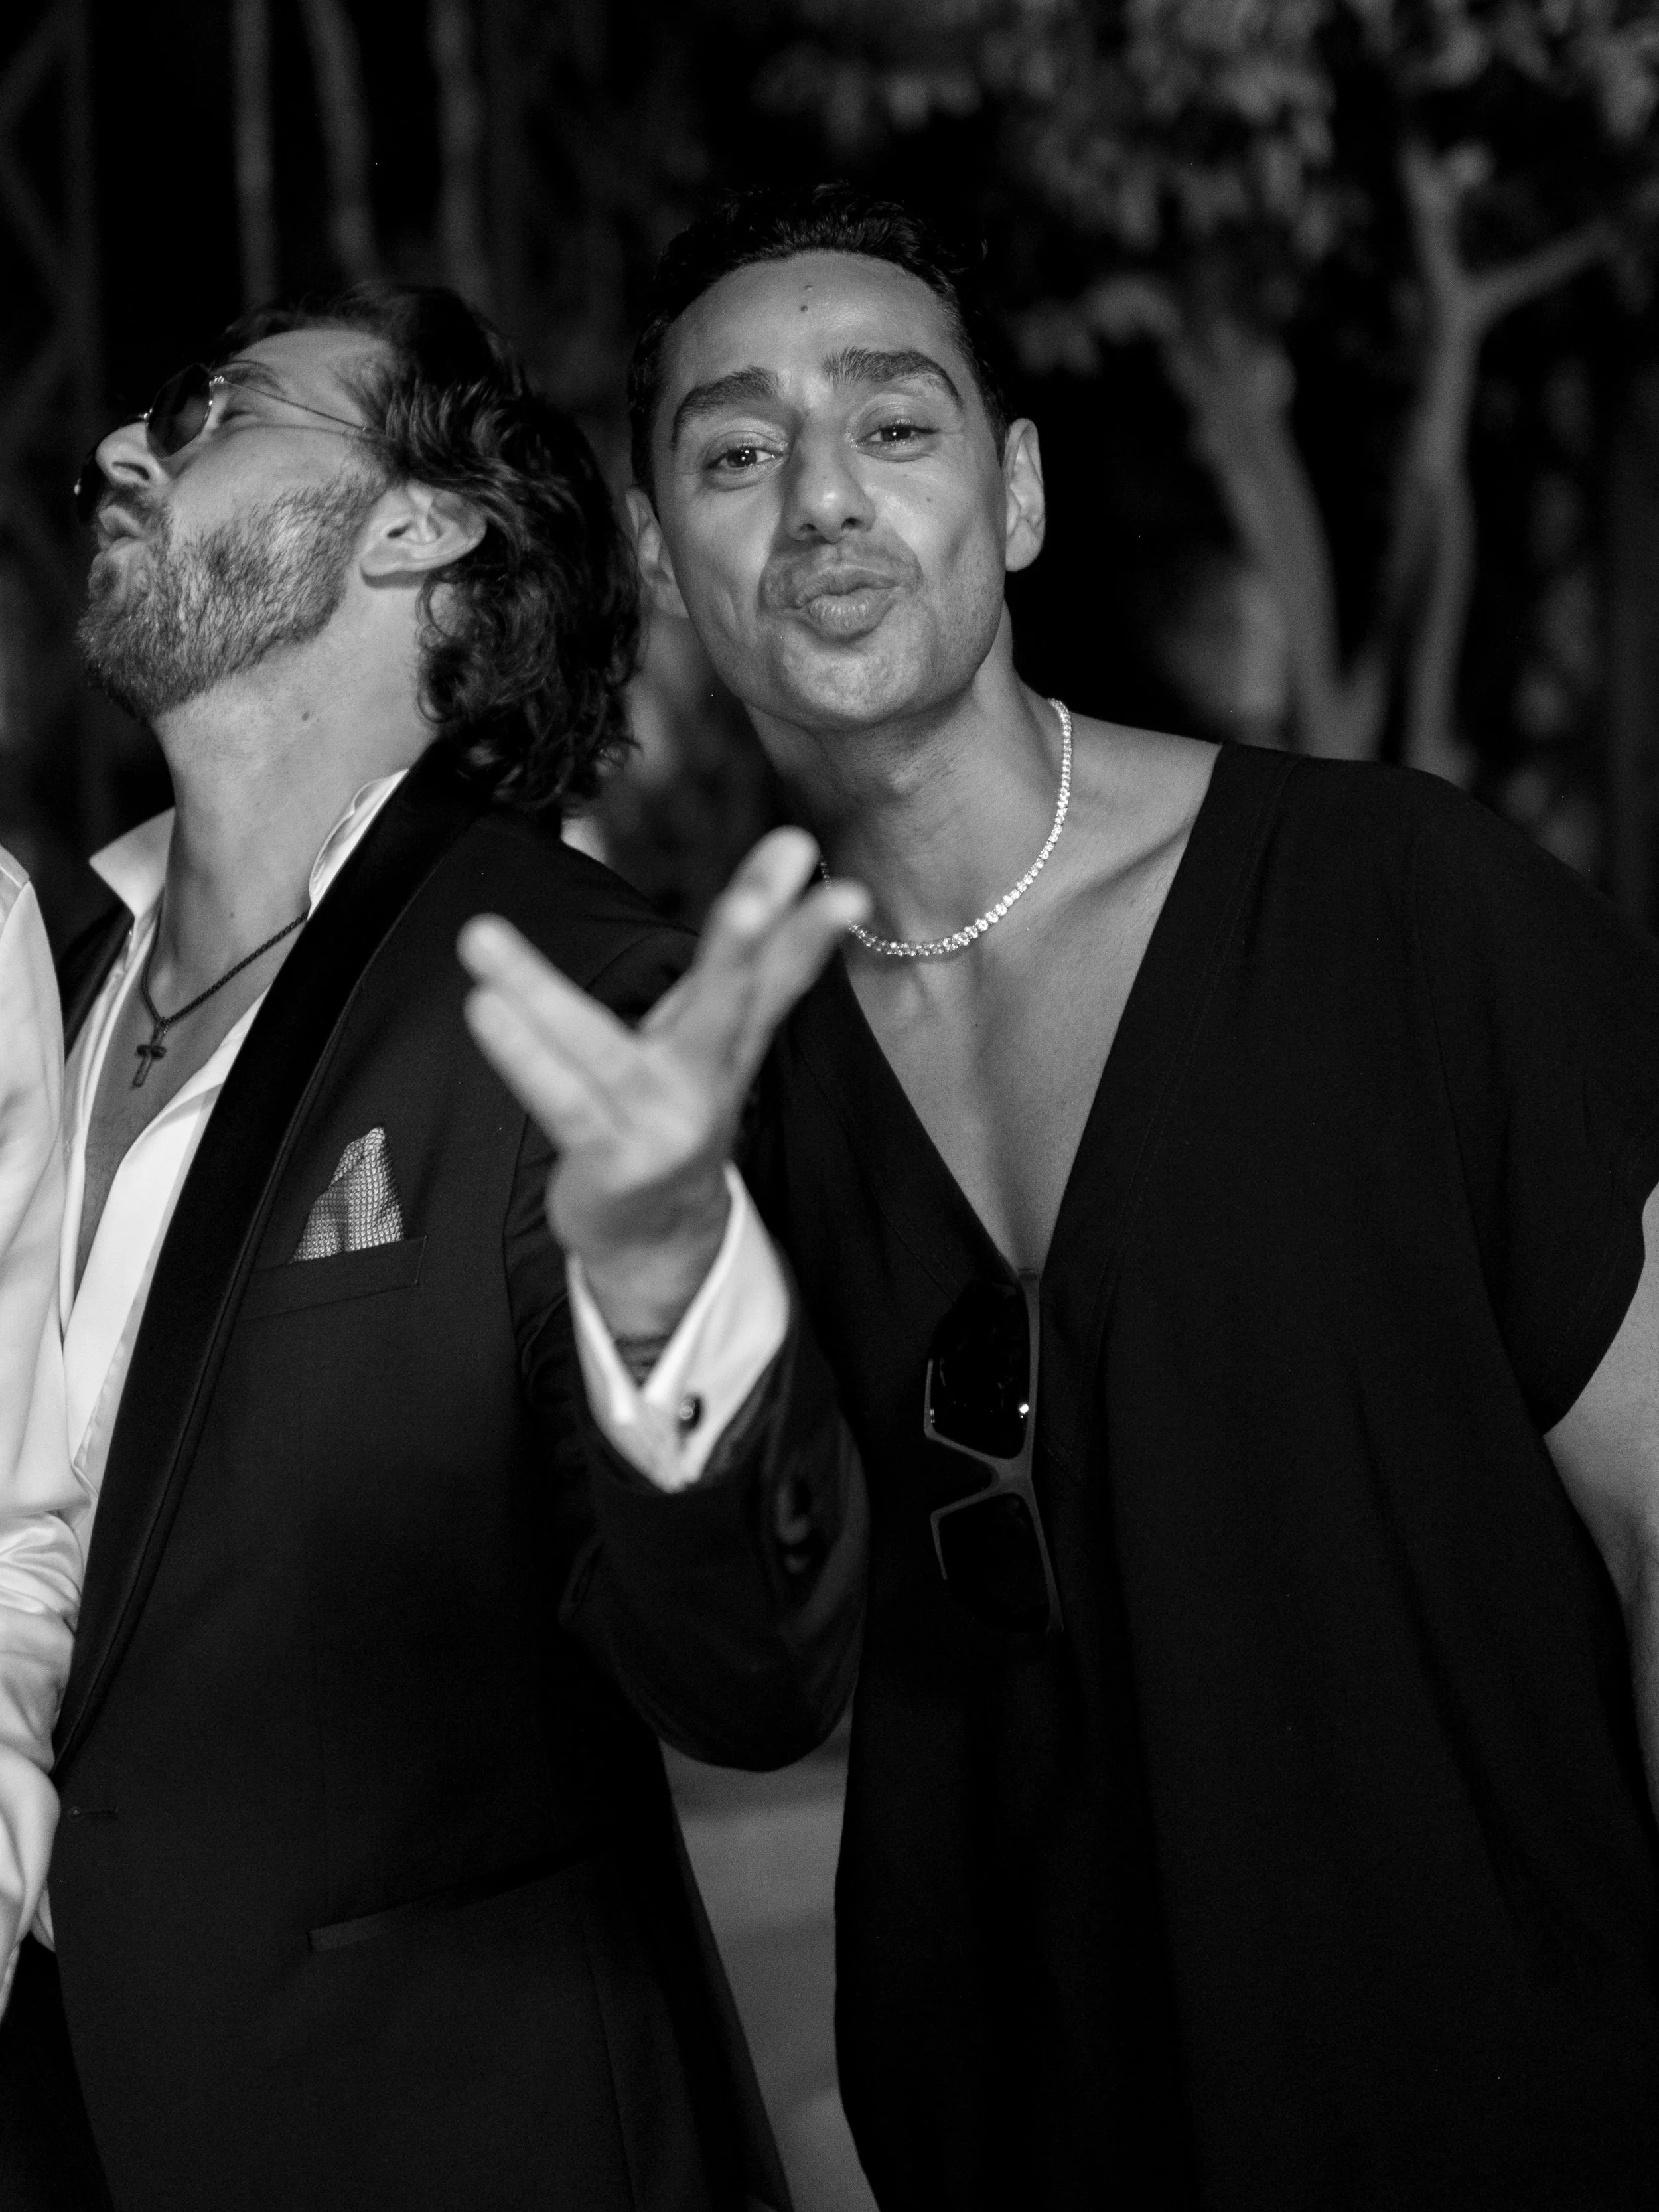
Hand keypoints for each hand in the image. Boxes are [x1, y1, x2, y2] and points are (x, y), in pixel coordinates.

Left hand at [458, 828, 868, 1338]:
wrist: (658, 1239)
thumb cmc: (671, 1110)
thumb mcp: (714, 1035)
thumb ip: (747, 959)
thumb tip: (788, 860)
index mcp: (732, 1043)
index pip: (777, 978)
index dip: (807, 931)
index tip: (832, 877)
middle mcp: (707, 1083)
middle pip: (727, 1010)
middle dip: (742, 952)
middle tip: (753, 903)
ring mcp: (659, 1126)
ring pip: (600, 1051)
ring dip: (540, 995)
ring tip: (480, 935)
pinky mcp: (609, 1161)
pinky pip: (556, 1099)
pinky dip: (518, 1052)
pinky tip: (482, 1005)